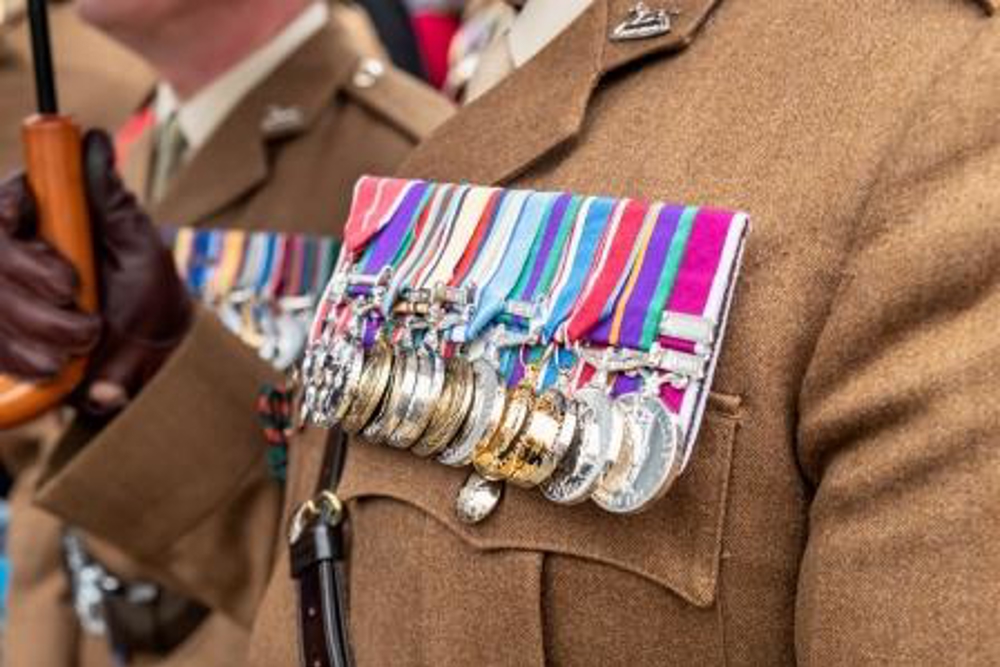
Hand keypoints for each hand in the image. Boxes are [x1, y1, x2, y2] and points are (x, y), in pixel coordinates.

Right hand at [0, 129, 191, 414]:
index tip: (20, 222)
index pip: (4, 203)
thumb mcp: (140, 245)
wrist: (153, 352)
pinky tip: (56, 365)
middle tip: (85, 311)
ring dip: (35, 327)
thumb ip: (112, 199)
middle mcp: (14, 251)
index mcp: (43, 217)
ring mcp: (3, 294)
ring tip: (86, 340)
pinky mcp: (1, 335)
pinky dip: (23, 358)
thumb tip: (97, 141)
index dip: (6, 209)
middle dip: (33, 286)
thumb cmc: (148, 290)